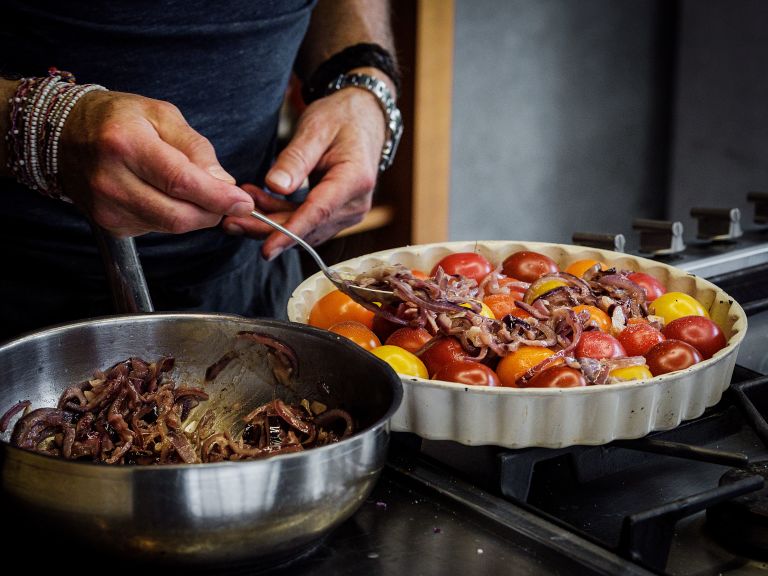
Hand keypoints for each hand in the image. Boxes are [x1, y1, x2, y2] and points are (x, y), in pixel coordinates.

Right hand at [59, 90, 254, 236]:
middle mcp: (111, 180)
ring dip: (195, 215)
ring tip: (196, 191)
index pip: (181, 182)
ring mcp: (107, 207)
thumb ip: (197, 149)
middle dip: (213, 212)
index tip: (244, 203)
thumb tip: (224, 184)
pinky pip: (156, 228)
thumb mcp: (163, 115)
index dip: (218, 197)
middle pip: (178, 215)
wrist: (65, 133)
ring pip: (170, 226)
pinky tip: (165, 195)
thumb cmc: (120, 119)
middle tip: (228, 200)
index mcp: (126, 144)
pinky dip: (173, 216)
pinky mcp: (109, 224)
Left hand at [222, 82, 385, 258]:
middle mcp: (355, 204)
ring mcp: (348, 212)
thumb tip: (275, 186)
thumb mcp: (316, 129)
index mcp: (355, 180)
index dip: (290, 233)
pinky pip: (308, 223)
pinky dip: (281, 217)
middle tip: (230, 222)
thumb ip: (296, 158)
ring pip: (305, 229)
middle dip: (268, 228)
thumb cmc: (341, 119)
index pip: (318, 212)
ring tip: (239, 209)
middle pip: (308, 227)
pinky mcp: (338, 214)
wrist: (363, 120)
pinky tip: (258, 203)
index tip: (267, 249)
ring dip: (271, 223)